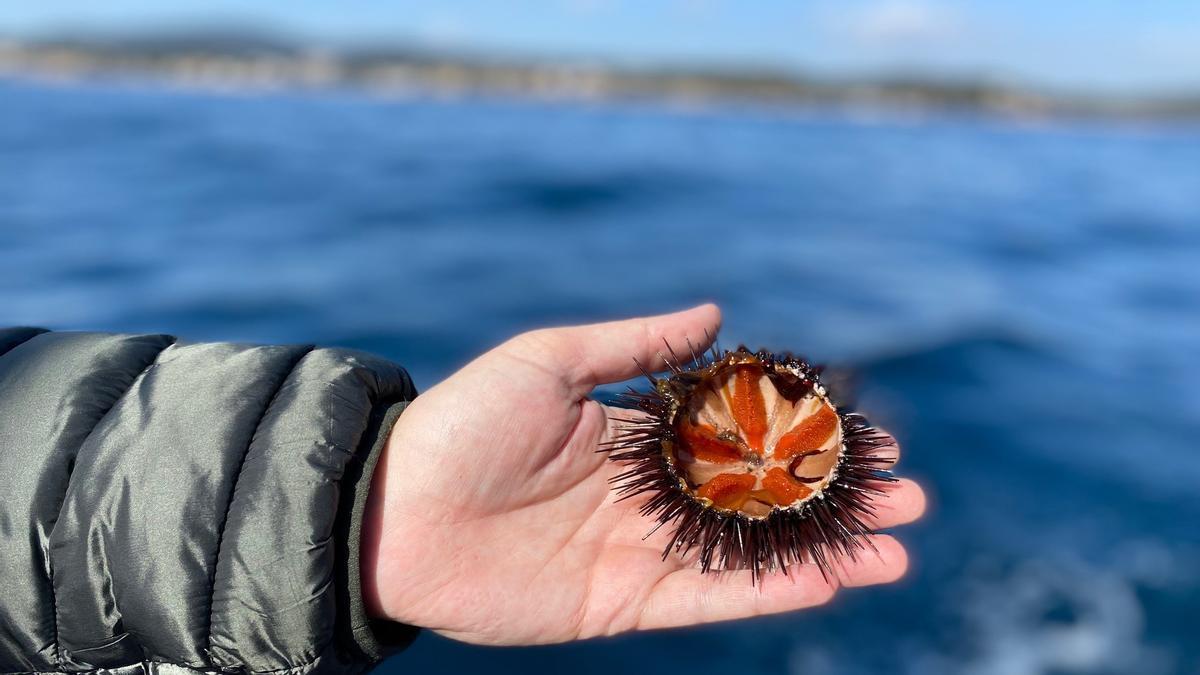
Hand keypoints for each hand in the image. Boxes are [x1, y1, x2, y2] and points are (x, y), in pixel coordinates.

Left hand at [360, 304, 925, 644]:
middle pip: (761, 498)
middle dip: (834, 497)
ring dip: (824, 550)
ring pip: (750, 552)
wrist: (391, 508)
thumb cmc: (461, 423)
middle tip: (909, 492)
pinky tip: (829, 580)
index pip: (739, 434)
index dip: (802, 435)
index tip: (866, 432)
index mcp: (632, 435)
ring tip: (897, 546)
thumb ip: (634, 344)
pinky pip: (708, 597)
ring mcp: (639, 551)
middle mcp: (647, 495)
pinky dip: (769, 592)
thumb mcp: (547, 360)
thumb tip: (717, 313)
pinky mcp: (622, 603)